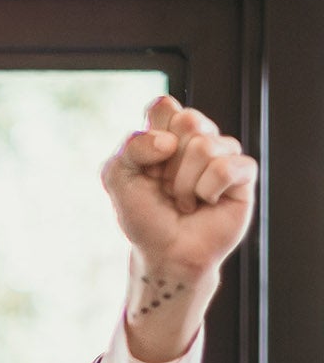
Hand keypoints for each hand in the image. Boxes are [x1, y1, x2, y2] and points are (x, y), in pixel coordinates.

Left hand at [102, 94, 256, 358]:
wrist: (166, 256)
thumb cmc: (145, 218)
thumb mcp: (118, 179)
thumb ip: (129, 148)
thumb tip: (169, 142)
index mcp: (169, 132)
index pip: (164, 106)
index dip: (152, 137)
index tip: (148, 168)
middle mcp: (198, 137)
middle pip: (188, 120)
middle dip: (169, 164)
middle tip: (168, 189)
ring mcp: (223, 153)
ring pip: (205, 146)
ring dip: (185, 184)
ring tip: (185, 202)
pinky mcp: (243, 173)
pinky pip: (225, 167)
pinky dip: (207, 191)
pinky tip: (206, 203)